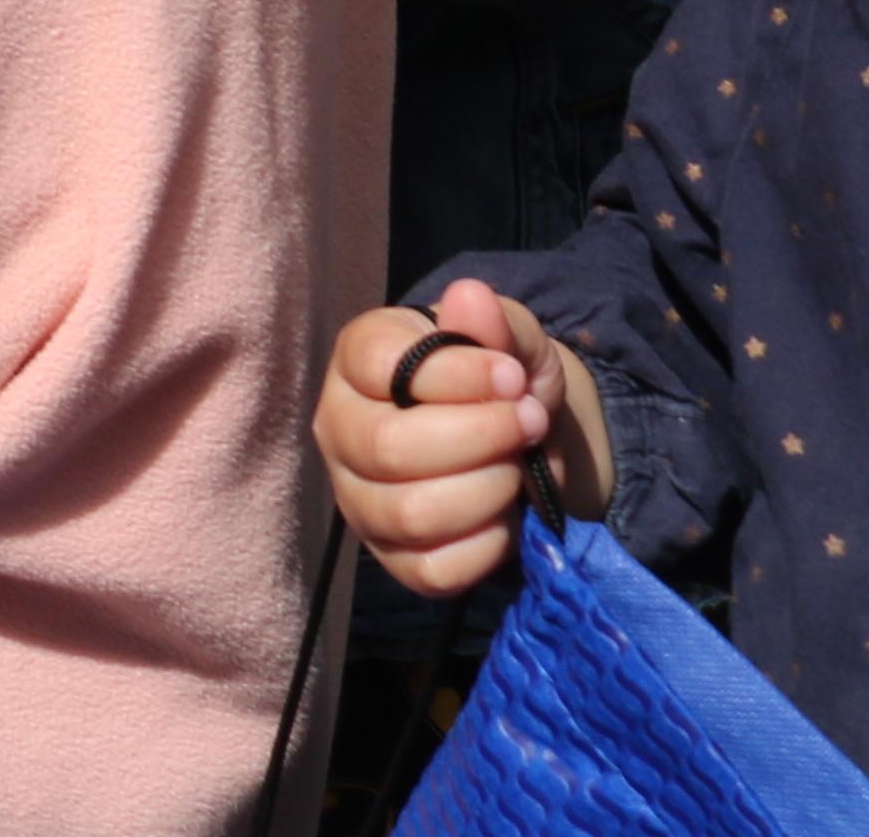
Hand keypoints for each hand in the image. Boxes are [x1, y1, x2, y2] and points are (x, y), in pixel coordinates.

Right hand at [315, 280, 609, 599]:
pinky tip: (504, 517)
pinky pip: (431, 570)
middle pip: (390, 449)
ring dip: (487, 492)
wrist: (518, 438)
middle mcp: (339, 427)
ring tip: (516, 469)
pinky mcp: (389, 556)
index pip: (381, 368)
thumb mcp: (511, 337)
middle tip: (528, 423)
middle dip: (481, 438)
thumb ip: (493, 321)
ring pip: (410, 514)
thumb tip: (468, 299)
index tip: (513, 376)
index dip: (458, 376)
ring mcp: (357, 498)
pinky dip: (485, 547)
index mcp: (357, 359)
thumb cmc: (500, 376)